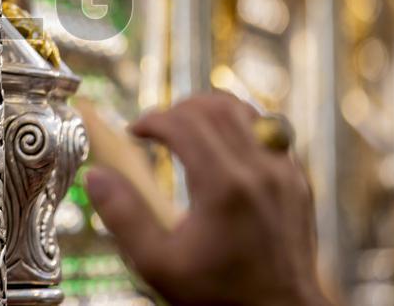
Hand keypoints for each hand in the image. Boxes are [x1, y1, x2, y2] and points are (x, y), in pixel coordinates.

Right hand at [85, 93, 329, 305]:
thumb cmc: (219, 297)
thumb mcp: (158, 264)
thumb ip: (123, 217)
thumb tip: (96, 176)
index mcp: (223, 187)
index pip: (182, 122)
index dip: (151, 119)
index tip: (134, 131)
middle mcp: (258, 171)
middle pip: (213, 106)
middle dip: (177, 108)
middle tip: (157, 128)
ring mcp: (284, 173)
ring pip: (245, 110)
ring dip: (209, 109)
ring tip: (186, 128)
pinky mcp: (298, 181)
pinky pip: (269, 130)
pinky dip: (240, 124)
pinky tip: (221, 145)